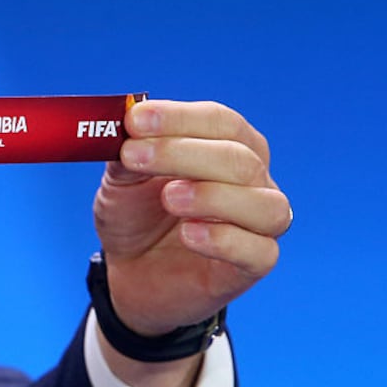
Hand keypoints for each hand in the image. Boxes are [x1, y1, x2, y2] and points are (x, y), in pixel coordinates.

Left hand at [94, 99, 290, 336]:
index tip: (136, 120)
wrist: (132, 269)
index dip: (179, 118)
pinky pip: (258, 250)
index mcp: (228, 144)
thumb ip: (126, 152)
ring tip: (169, 198)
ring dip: (213, 196)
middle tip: (134, 156)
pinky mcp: (253, 263)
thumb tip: (124, 126)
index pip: (220, 121)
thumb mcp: (122, 179)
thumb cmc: (137, 213)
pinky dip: (223, 239)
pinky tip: (188, 233)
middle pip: (239, 158)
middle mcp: (253, 179)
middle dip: (182, 153)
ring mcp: (258, 223)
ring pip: (264, 204)